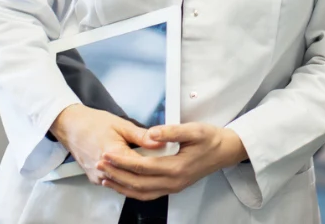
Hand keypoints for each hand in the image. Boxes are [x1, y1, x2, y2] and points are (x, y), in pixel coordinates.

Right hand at [49, 104, 163, 185]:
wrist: (71, 126)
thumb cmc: (92, 123)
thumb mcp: (121, 125)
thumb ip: (141, 136)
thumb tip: (159, 142)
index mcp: (114, 154)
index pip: (141, 166)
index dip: (155, 161)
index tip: (165, 155)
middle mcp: (104, 170)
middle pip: (134, 177)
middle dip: (147, 170)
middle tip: (158, 160)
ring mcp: (99, 177)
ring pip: (124, 183)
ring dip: (136, 176)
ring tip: (146, 164)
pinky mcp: (95, 179)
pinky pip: (114, 183)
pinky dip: (124, 177)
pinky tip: (131, 169)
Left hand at [96, 123, 247, 200]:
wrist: (225, 151)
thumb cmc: (210, 139)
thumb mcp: (194, 129)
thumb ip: (172, 131)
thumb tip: (152, 134)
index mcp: (177, 167)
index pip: (142, 166)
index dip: (122, 161)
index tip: (107, 153)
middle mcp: (174, 182)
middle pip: (138, 183)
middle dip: (116, 174)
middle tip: (100, 165)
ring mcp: (173, 187)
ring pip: (142, 193)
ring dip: (122, 186)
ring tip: (105, 178)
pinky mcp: (173, 187)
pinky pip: (149, 194)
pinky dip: (133, 192)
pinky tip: (123, 185)